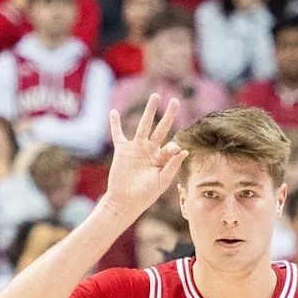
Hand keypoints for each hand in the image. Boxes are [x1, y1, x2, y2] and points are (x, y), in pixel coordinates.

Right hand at [105, 94, 187, 218]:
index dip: (174, 146)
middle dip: (168, 114)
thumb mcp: (162, 180)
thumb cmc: (145, 194)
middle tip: (174, 100)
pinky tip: (114, 111)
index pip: (171, 146)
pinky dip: (115, 123)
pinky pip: (118, 134)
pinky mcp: (122, 150)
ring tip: (155, 96)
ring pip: (144, 125)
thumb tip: (184, 150)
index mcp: (162, 158)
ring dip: (149, 111)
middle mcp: (150, 150)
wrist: (126, 201)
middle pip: (161, 128)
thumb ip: (172, 165)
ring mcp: (136, 148)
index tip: (174, 150)